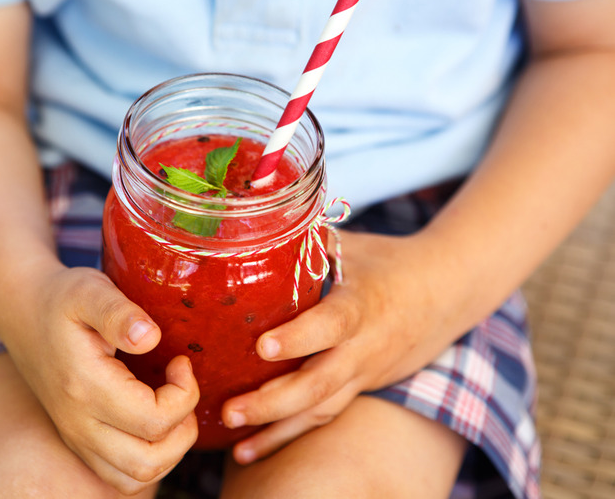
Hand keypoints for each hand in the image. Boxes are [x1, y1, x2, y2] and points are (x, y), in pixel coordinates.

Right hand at [0, 264, 199, 494]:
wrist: (24, 312)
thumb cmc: (63, 299)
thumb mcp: (89, 290)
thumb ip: (118, 313)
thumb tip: (150, 338)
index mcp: (86, 387)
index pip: (154, 420)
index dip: (185, 394)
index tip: (181, 362)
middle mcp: (78, 423)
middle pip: (148, 462)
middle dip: (183, 430)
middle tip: (182, 390)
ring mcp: (76, 438)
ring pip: (135, 478)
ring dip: (169, 450)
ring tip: (173, 407)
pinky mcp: (79, 442)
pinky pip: (121, 476)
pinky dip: (150, 458)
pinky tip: (155, 419)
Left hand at [222, 230, 460, 463]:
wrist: (448, 293)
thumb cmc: (390, 263)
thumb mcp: (352, 246)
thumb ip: (306, 244)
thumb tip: (253, 230)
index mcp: (362, 304)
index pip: (331, 325)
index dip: (299, 338)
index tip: (263, 347)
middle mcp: (365, 346)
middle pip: (321, 384)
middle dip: (273, 403)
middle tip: (230, 411)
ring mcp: (365, 372)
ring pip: (323, 410)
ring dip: (278, 430)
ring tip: (236, 446)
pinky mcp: (362, 387)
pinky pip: (327, 416)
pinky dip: (291, 435)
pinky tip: (255, 448)